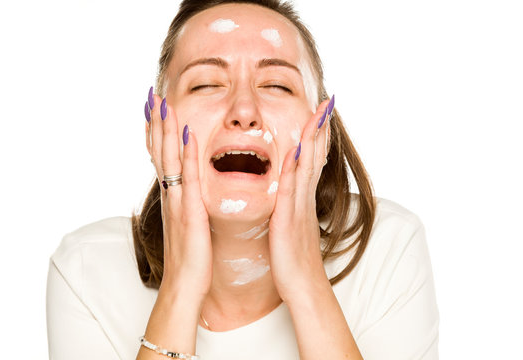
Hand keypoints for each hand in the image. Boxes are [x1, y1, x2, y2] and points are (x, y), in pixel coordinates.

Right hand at [146, 94, 211, 298]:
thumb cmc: (189, 257)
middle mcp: (170, 195)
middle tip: (152, 94)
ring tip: (163, 103)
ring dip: (165, 129)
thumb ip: (185, 204)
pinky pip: (188, 178)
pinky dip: (186, 155)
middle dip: (156, 122)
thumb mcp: (185, 224)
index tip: (154, 108)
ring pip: (168, 158)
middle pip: (159, 151)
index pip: (160, 157)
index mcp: (171, 197)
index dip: (155, 132)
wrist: (184, 285)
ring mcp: (177, 202)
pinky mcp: (189, 212)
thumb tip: (187, 190)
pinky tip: (187, 134)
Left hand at [268, 97, 333, 302]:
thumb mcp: (295, 227)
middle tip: (326, 101)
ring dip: (313, 138)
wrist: (303, 287)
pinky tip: (297, 149)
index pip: (313, 160)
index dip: (317, 136)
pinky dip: (296, 167)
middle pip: (315, 156)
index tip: (320, 113)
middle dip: (321, 128)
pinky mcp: (289, 218)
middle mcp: (305, 198)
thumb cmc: (296, 261)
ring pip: (308, 165)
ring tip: (319, 113)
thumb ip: (294, 208)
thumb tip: (292, 196)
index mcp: (303, 199)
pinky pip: (293, 188)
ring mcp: (299, 206)